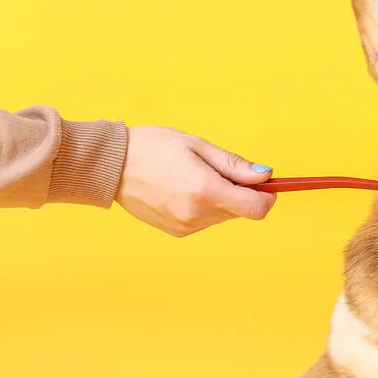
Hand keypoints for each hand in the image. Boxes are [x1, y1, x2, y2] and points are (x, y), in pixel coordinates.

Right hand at [116, 126, 276, 236]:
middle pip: (241, 211)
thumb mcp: (198, 146)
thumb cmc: (153, 147)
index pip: (257, 208)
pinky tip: (182, 189)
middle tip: (217, 170)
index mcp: (206, 191)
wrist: (111, 166)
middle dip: (241, 193)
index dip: (267, 196)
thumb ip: (234, 165)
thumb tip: (265, 176)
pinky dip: (204, 206)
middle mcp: (198, 214)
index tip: (264, 184)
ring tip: (192, 177)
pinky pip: (205, 220)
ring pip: (224, 215)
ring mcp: (186, 225)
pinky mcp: (177, 231)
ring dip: (221, 199)